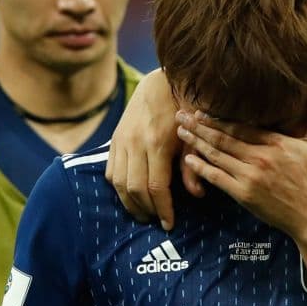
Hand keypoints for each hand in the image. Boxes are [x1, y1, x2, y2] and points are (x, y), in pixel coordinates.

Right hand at [106, 69, 201, 229]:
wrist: (161, 81)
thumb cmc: (185, 108)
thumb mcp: (195, 136)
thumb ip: (193, 166)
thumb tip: (197, 195)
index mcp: (157, 142)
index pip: (155, 187)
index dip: (162, 209)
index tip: (169, 224)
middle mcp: (135, 142)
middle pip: (134, 188)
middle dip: (146, 210)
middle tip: (157, 222)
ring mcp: (121, 140)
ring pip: (118, 182)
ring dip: (129, 203)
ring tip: (143, 214)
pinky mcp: (114, 138)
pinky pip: (110, 170)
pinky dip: (118, 187)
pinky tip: (130, 196)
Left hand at [177, 89, 306, 240]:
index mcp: (276, 142)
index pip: (240, 126)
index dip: (218, 118)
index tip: (201, 110)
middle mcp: (259, 156)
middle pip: (223, 138)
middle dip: (199, 126)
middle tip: (181, 115)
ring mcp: (250, 176)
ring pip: (217, 155)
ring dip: (196, 142)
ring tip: (181, 132)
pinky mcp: (244, 194)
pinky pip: (217, 178)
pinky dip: (201, 168)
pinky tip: (189, 160)